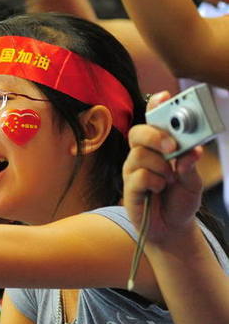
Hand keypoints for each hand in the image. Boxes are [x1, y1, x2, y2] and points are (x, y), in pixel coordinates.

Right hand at [124, 91, 203, 244]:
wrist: (173, 228)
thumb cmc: (180, 199)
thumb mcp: (194, 180)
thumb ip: (190, 164)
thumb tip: (190, 151)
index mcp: (159, 147)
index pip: (153, 121)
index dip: (155, 106)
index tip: (165, 96)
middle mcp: (142, 155)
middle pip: (138, 133)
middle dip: (156, 135)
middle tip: (174, 147)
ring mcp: (133, 171)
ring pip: (139, 155)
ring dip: (161, 166)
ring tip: (170, 179)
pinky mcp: (129, 188)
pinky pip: (139, 176)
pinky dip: (154, 181)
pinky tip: (159, 189)